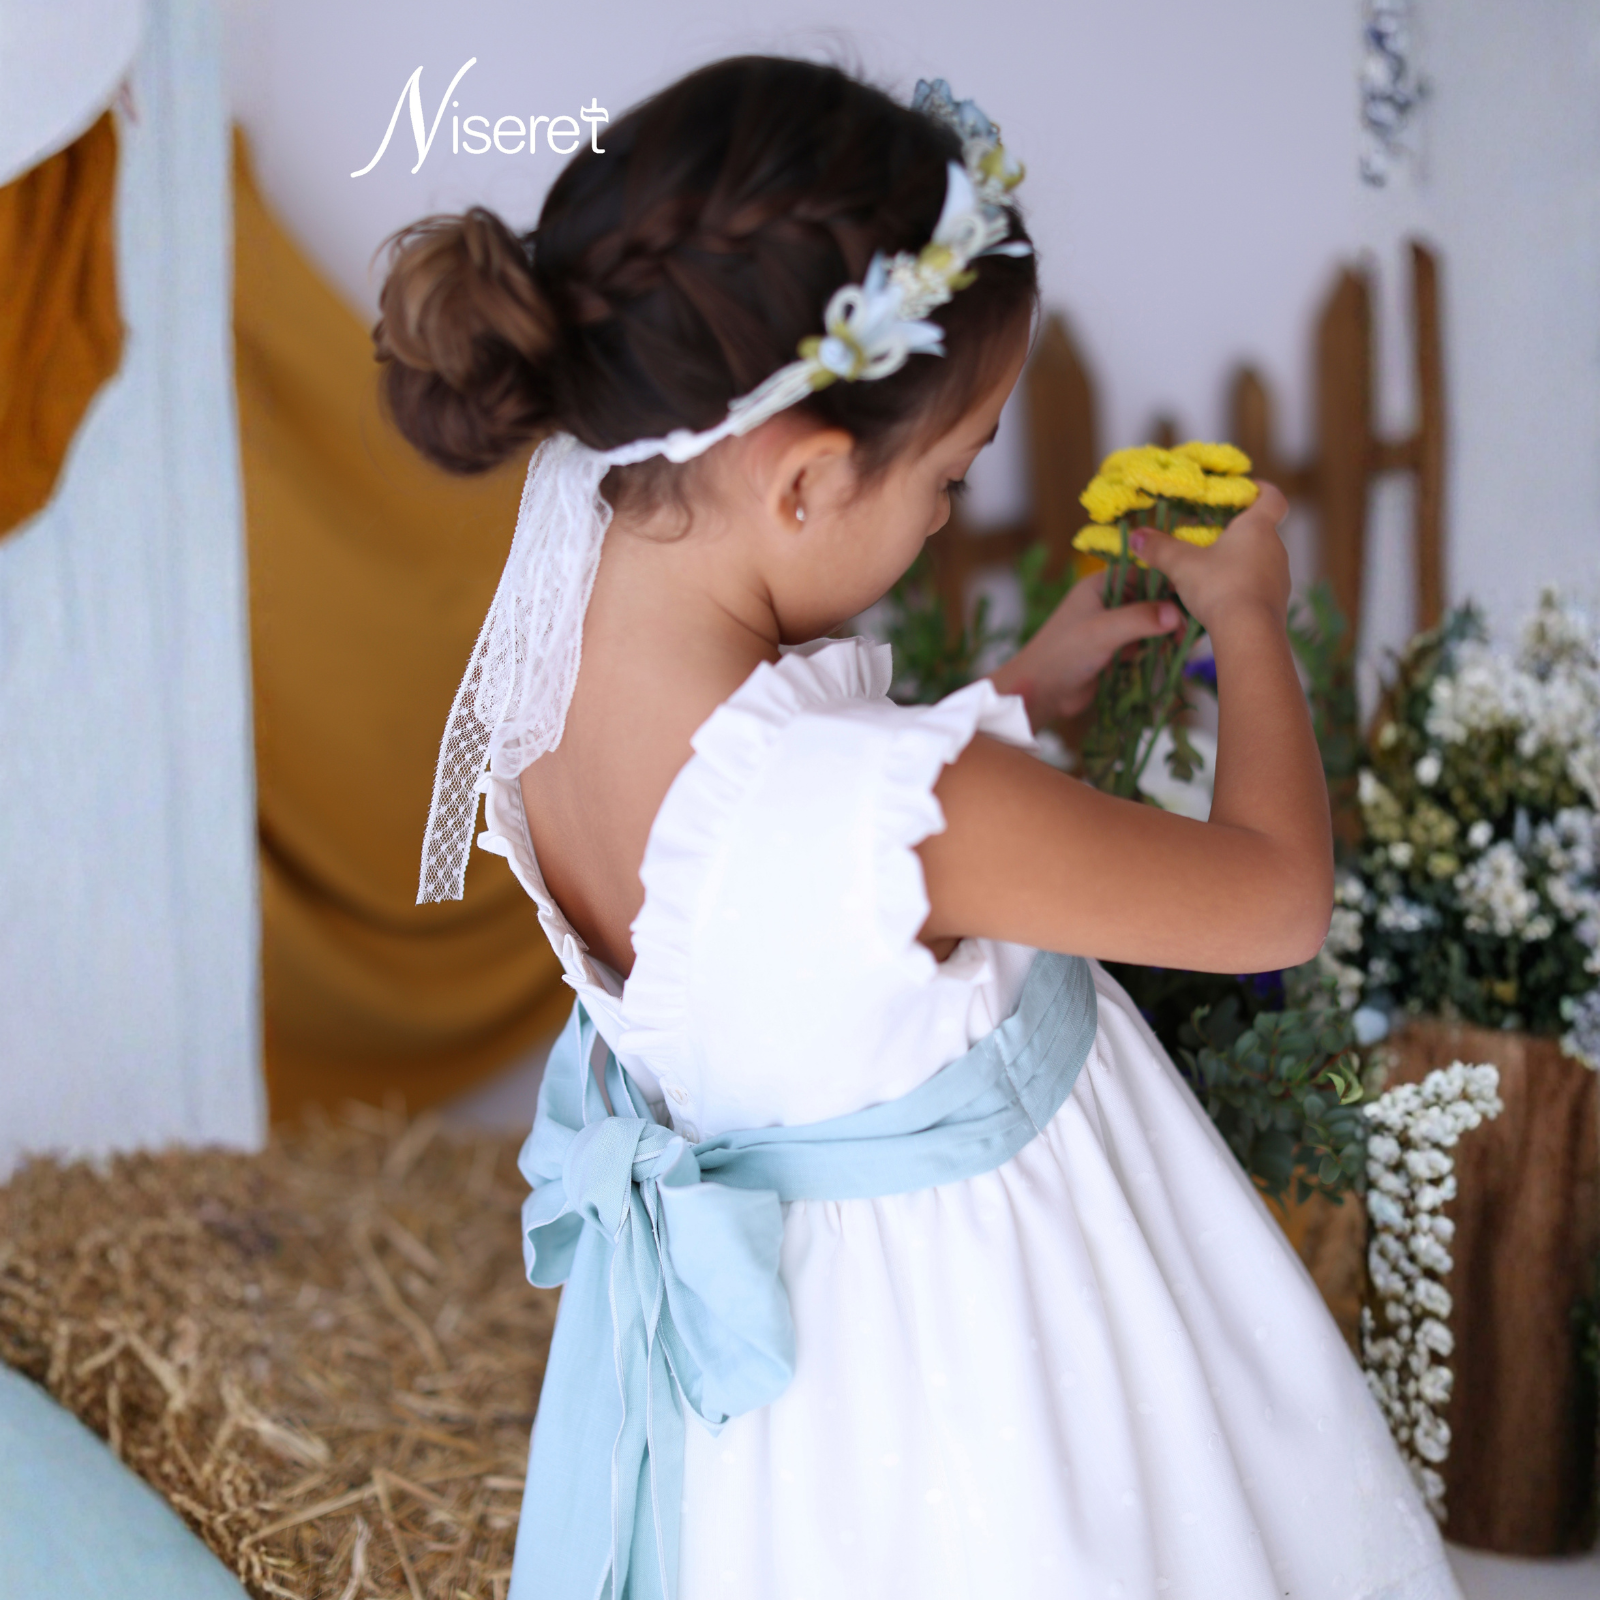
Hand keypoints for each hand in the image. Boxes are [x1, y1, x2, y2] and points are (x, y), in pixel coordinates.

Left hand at [990, 570, 1183, 726]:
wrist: (1040, 692)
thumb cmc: (1063, 654)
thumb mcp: (1103, 631)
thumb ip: (1140, 619)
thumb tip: (1177, 613)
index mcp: (1102, 585)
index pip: (1145, 574)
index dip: (1169, 586)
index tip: (1192, 602)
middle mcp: (1109, 601)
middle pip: (1152, 600)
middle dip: (1171, 614)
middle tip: (1189, 632)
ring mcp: (1112, 626)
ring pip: (1151, 624)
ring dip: (1167, 634)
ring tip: (1185, 647)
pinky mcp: (1115, 650)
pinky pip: (1145, 645)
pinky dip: (1158, 650)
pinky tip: (1174, 658)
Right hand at [1129, 482, 1290, 633]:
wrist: (1249, 633)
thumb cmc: (1219, 587)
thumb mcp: (1181, 565)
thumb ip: (1159, 548)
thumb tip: (1136, 536)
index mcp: (1257, 528)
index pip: (1273, 498)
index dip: (1262, 490)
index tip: (1248, 489)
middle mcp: (1275, 548)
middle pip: (1261, 531)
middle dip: (1237, 532)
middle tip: (1211, 535)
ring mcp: (1279, 577)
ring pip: (1260, 560)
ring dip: (1239, 561)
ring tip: (1210, 571)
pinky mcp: (1276, 602)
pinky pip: (1259, 586)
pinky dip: (1242, 586)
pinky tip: (1220, 599)